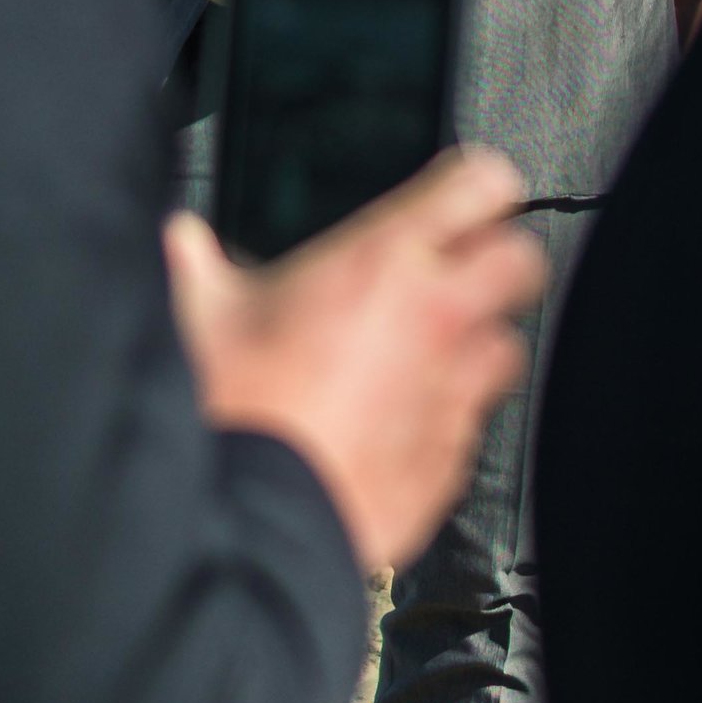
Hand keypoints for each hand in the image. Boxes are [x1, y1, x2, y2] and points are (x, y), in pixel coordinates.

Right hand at [163, 149, 542, 570]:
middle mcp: (435, 316)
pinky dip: (445, 421)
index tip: (464, 196)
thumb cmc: (231, 412)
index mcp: (383, 261)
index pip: (482, 184)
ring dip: (474, 348)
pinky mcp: (452, 457)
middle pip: (522, 259)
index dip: (478, 186)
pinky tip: (399, 427)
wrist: (248, 518)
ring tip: (424, 361)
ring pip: (507, 346)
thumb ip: (195, 262)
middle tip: (458, 276)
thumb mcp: (198, 315)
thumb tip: (179, 241)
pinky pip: (472, 427)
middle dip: (496, 263)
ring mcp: (453, 390)